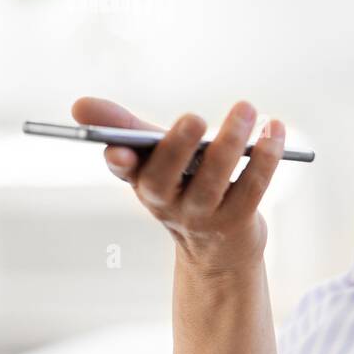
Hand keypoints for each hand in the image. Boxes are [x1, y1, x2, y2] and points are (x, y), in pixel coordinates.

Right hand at [70, 97, 285, 271]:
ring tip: (245, 108)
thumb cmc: (182, 188)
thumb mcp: (152, 158)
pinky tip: (274, 128)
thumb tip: (79, 105)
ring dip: (231, 140)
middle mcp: (168, 203)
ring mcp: (204, 214)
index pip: (125, 172)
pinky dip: (267, 154)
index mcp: (143, 182)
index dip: (121, 162)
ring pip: (215, 178)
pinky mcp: (238, 219)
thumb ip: (123, 128)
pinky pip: (254, 184)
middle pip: (167, 175)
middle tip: (193, 117)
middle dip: (178, 146)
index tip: (117, 150)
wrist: (218, 248)